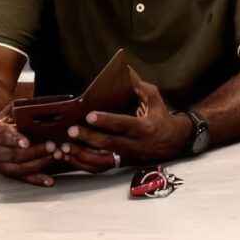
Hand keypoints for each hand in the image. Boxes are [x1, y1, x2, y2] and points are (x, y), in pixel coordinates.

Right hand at [0, 111, 63, 186]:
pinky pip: (23, 178)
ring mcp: (0, 164)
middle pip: (14, 155)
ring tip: (55, 156)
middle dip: (34, 152)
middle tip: (52, 146)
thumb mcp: (10, 110)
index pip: (4, 136)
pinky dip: (37, 180)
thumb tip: (43, 107)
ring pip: (19, 169)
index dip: (16, 139)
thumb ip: (23, 109)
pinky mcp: (8, 173)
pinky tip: (49, 180)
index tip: (27, 142)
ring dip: (39, 164)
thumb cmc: (6, 121)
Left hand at [62, 68, 191, 168]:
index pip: (123, 125)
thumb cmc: (161, 116)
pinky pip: (100, 168)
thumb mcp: (155, 99)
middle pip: (110, 144)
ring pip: (102, 161)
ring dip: (82, 155)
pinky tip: (70, 156)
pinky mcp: (121, 164)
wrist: (173, 142)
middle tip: (72, 131)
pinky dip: (83, 163)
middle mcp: (136, 145)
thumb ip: (139, 86)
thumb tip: (124, 71)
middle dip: (89, 138)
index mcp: (145, 128)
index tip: (90, 116)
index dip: (107, 121)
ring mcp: (128, 157)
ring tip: (66, 146)